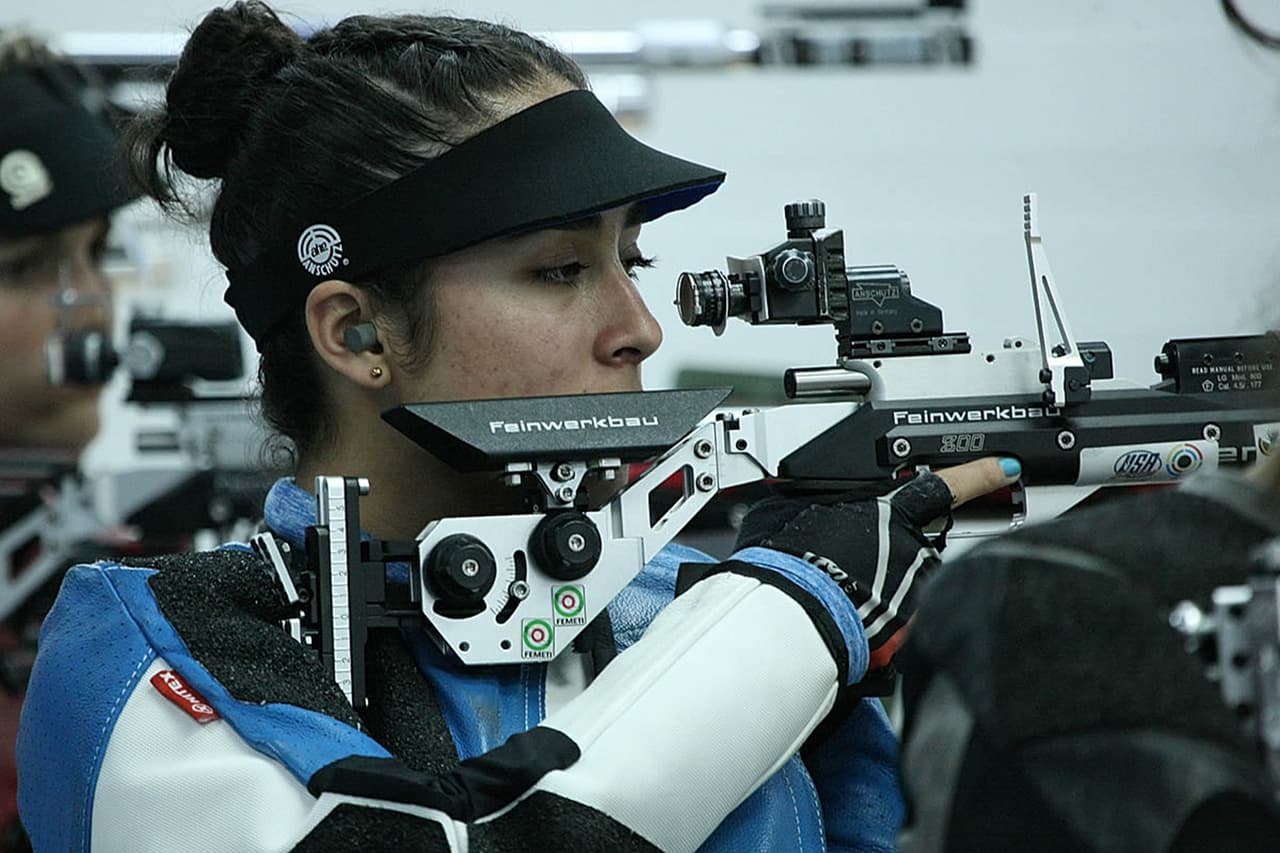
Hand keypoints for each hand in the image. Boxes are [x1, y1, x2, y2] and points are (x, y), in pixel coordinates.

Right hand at [734, 457, 1019, 668]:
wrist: (791, 615)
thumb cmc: (787, 563)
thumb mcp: (784, 513)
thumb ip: (805, 508)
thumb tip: (788, 503)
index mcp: (886, 511)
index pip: (943, 487)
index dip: (979, 475)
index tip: (1005, 469)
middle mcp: (910, 547)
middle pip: (918, 549)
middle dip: (893, 563)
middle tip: (858, 574)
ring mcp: (914, 588)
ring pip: (909, 589)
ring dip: (883, 598)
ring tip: (841, 605)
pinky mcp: (910, 626)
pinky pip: (902, 625)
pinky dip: (881, 630)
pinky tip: (852, 629)